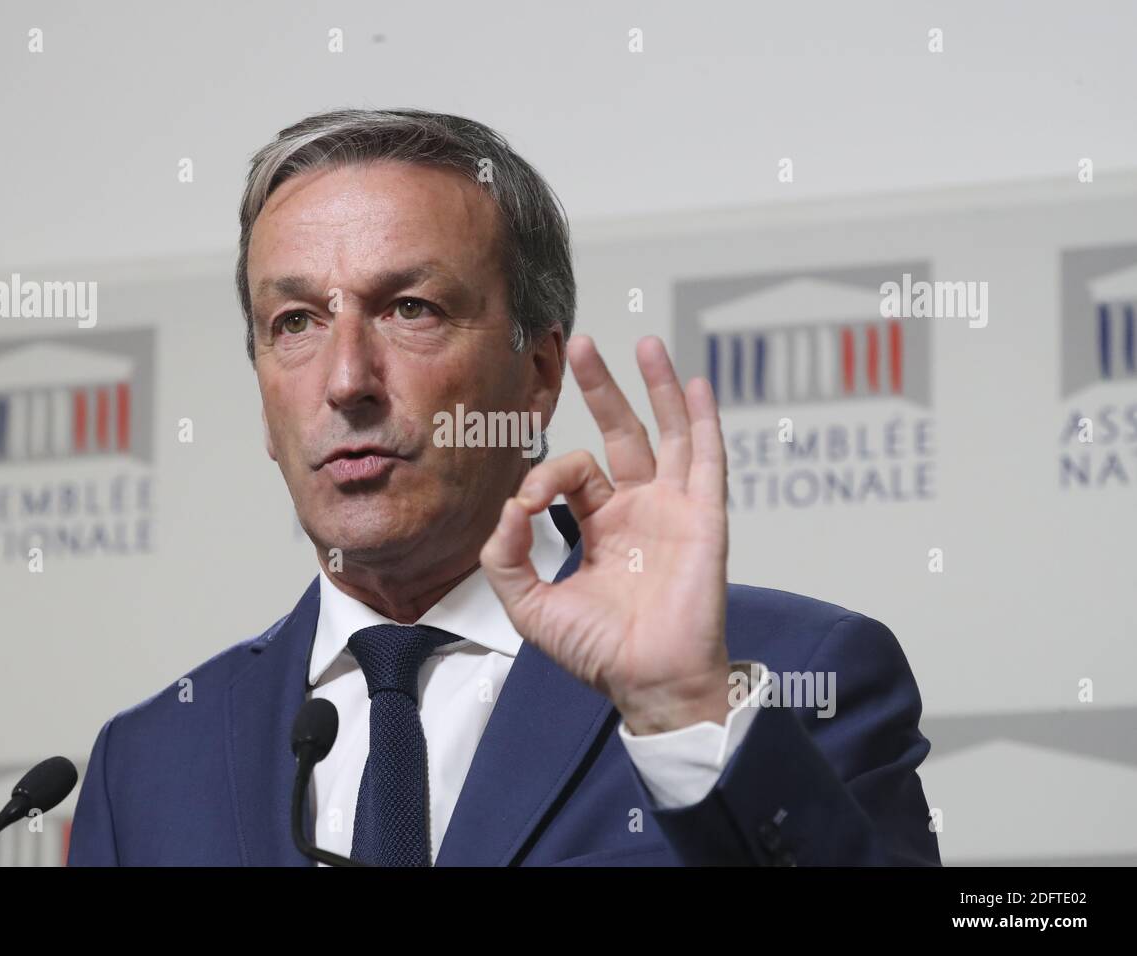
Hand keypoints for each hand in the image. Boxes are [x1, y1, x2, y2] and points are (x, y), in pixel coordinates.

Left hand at [480, 334, 732, 734]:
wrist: (649, 681)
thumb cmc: (599, 650)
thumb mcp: (531, 604)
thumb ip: (508, 556)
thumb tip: (508, 505)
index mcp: (599, 525)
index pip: (571, 472)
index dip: (544, 475)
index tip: (526, 505)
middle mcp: (638, 509)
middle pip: (620, 432)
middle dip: (600, 387)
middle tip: (579, 344)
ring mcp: (674, 509)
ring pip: (668, 433)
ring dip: (657, 387)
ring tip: (646, 343)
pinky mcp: (703, 518)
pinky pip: (707, 461)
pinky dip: (703, 422)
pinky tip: (695, 386)